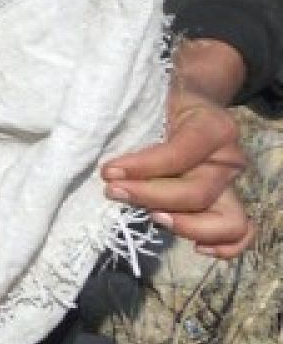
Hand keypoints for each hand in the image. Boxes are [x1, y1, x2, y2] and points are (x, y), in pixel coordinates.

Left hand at [103, 39, 252, 257]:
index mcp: (213, 127)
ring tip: (150, 217)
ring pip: (226, 221)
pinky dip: (224, 246)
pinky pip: (240, 233)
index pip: (179, 154)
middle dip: (150, 196)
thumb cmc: (161, 99)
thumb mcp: (149, 100)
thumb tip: (103, 159)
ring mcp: (231, 183)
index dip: (142, 167)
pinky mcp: (228, 202)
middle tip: (113, 191)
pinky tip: (194, 246)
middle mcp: (228, 158)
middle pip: (197, 192)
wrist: (189, 97)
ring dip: (184, 225)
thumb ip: (133, 122)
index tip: (108, 171)